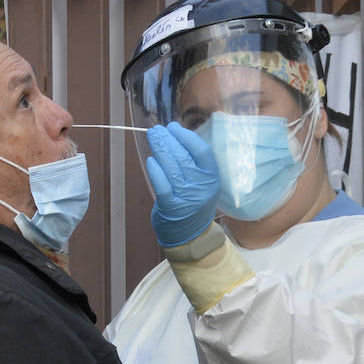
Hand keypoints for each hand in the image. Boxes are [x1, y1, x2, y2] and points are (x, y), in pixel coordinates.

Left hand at [144, 122, 220, 246]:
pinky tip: (151, 160)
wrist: (190, 236)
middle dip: (168, 140)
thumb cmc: (193, 204)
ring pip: (172, 168)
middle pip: (184, 156)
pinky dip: (156, 171)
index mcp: (212, 179)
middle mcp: (202, 188)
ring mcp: (187, 198)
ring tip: (152, 138)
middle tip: (157, 130)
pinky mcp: (172, 207)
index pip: (201, 152)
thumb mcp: (202, 184)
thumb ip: (194, 164)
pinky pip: (162, 185)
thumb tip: (176, 137)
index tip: (174, 127)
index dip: (186, 136)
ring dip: (160, 150)